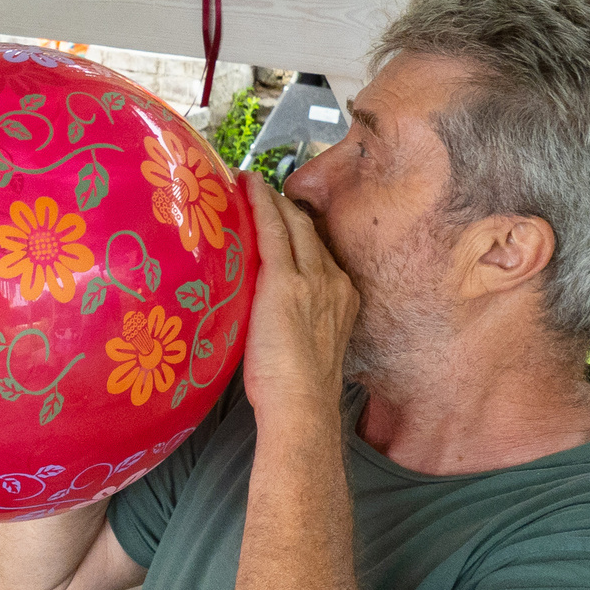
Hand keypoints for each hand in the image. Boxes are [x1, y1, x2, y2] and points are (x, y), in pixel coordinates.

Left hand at [239, 172, 359, 428]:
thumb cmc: (297, 392)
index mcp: (343, 297)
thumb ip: (298, 321)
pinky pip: (272, 231)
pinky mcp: (284, 281)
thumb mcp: (309, 346)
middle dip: (289, 208)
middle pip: (310, 232)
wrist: (302, 405)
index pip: (321, 252)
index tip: (284, 216)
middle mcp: (334, 281)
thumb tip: (271, 317)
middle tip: (264, 190)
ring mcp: (312, 279)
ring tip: (251, 184)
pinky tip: (246, 187)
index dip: (302, 231)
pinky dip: (260, 204)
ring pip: (293, 225)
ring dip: (273, 201)